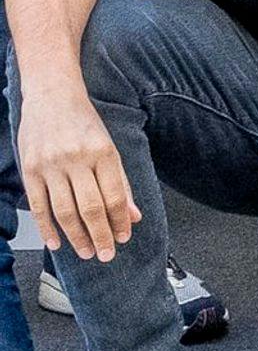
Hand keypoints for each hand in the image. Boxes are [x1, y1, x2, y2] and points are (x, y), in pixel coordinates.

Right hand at [14, 84, 134, 261]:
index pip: (115, 195)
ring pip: (64, 211)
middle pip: (90, 207)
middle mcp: (77, 159)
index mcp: (103, 152)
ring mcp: (51, 165)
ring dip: (77, 236)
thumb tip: (133, 215)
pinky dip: (47, 228)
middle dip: (101, 235)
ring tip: (87, 252)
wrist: (52, 96)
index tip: (124, 237)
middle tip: (107, 254)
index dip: (120, 221)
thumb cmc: (84, 122)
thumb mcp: (110, 147)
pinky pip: (39, 205)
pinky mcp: (30, 169)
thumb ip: (121, 182)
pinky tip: (57, 243)